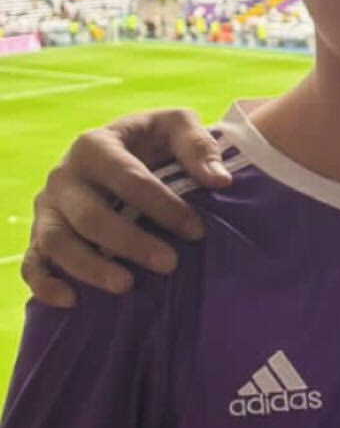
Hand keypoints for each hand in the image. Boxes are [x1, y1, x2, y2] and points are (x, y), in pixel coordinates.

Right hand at [23, 110, 231, 308]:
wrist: (118, 152)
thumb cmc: (149, 142)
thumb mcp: (175, 126)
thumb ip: (198, 145)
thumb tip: (220, 180)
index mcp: (95, 145)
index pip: (128, 179)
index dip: (163, 207)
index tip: (196, 231)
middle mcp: (64, 176)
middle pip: (90, 215)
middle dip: (130, 242)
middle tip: (170, 264)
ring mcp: (47, 208)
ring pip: (56, 241)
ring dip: (89, 267)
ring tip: (126, 285)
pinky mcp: (39, 236)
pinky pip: (32, 263)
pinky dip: (46, 284)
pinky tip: (73, 301)